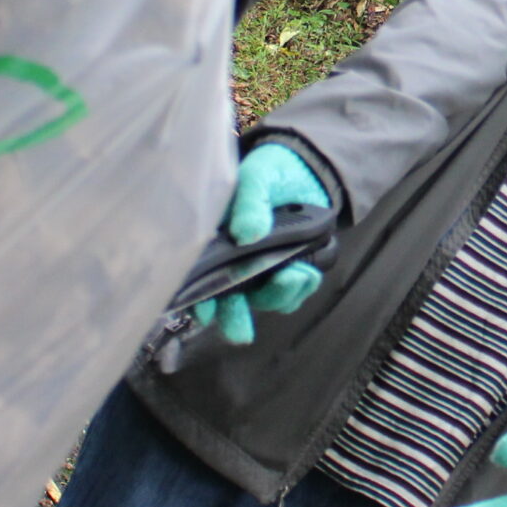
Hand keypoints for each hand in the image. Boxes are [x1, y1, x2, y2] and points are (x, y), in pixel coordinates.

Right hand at [193, 142, 330, 344]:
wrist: (307, 173)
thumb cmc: (269, 173)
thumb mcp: (256, 178)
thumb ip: (249, 202)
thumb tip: (247, 234)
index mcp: (216, 242)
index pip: (199, 277)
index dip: (199, 298)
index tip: (205, 312)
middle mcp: (234, 264)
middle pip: (227, 302)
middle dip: (233, 319)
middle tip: (241, 334)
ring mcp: (262, 272)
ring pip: (264, 300)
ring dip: (278, 295)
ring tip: (296, 274)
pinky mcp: (289, 273)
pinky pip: (292, 294)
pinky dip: (300, 287)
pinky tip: (306, 271)